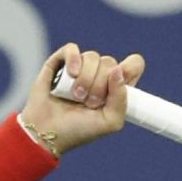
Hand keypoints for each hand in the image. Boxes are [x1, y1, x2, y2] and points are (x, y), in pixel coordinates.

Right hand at [20, 42, 144, 155]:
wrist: (47, 132)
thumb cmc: (78, 130)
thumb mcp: (109, 122)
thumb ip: (122, 100)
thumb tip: (118, 70)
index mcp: (114, 89)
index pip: (133, 65)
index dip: (130, 68)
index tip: (122, 80)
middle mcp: (99, 75)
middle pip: (110, 62)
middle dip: (100, 85)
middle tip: (88, 103)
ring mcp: (80, 67)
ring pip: (92, 57)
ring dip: (85, 79)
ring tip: (75, 97)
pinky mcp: (61, 61)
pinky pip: (73, 49)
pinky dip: (73, 60)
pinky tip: (70, 74)